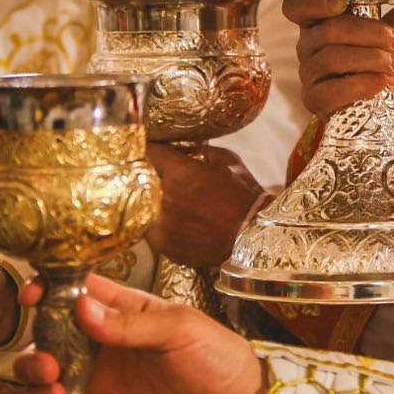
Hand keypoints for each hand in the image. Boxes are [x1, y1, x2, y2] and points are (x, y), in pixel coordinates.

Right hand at [12, 274, 261, 393]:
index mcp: (122, 312)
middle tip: (50, 366)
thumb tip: (84, 308)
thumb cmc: (216, 357)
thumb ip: (132, 324)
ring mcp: (99, 382)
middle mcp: (103, 345)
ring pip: (47, 380)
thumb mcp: (180, 329)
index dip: (47, 291)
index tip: (31, 297)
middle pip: (49, 340)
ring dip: (36, 388)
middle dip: (37, 352)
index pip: (75, 293)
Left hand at [146, 144, 262, 266]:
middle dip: (146, 175)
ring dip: (147, 201)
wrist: (255, 235)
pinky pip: (149, 229)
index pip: (149, 152)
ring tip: (162, 200)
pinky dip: (157, 223)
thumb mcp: (227, 161)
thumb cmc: (244, 196)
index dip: (150, 148)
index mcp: (179, 172)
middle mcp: (165, 198)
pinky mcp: (165, 246)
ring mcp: (162, 225)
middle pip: (137, 180)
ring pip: (139, 207)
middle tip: (153, 173)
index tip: (151, 149)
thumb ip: (202, 151)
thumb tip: (188, 146)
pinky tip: (171, 221)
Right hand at [283, 0, 393, 114]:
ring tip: (393, 64)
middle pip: (328, 30)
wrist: (387, 97)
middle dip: (369, 33)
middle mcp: (307, 45)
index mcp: (320, 21)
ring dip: (371, 59)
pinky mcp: (315, 99)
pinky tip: (381, 82)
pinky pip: (333, 90)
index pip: (296, 5)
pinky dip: (362, 84)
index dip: (314, 1)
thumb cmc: (383, 59)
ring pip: (333, 58)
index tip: (340, 1)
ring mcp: (308, 73)